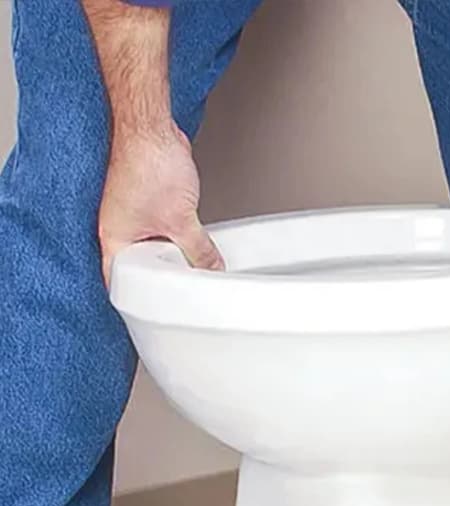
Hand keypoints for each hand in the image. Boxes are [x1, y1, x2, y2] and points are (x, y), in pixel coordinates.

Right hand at [98, 123, 222, 283]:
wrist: (151, 127)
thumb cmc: (148, 163)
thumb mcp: (181, 219)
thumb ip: (199, 249)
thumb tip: (210, 268)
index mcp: (114, 239)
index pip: (122, 283)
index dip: (141, 298)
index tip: (158, 309)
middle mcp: (117, 228)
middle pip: (141, 267)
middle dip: (162, 277)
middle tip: (183, 289)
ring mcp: (130, 215)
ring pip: (152, 247)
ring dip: (171, 254)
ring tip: (190, 264)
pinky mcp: (144, 203)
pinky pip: (160, 229)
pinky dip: (174, 236)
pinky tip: (190, 239)